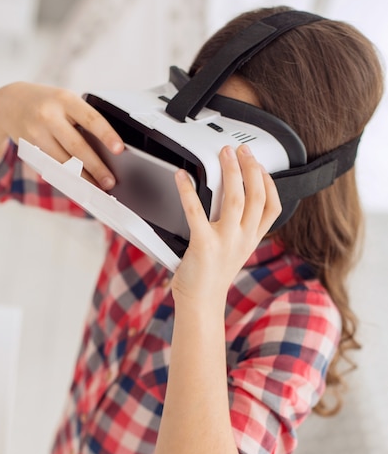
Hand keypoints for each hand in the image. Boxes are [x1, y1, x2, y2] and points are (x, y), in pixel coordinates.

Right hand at [0, 82, 123, 188]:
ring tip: (97, 188)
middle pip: (77, 147)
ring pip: (64, 162)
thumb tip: (107, 152)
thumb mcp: (65, 101)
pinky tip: (78, 186)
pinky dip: (68, 178)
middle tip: (110, 181)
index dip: (106, 135)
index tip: (119, 150)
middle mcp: (49, 116)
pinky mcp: (30, 149)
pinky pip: (53, 168)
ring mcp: (37, 133)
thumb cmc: (47, 104)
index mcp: (65, 100)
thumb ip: (83, 120)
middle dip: (96, 167)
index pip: (91, 119)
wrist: (9, 104)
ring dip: (83, 178)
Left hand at [172, 144, 281, 307]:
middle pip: (256, 196)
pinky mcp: (204, 245)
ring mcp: (225, 242)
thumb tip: (232, 201)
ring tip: (224, 154)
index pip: (272, 206)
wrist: (201, 303)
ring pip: (235, 199)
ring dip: (231, 172)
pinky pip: (196, 212)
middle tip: (240, 150)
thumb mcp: (235, 251)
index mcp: (251, 239)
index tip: (261, 165)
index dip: (270, 182)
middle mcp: (243, 239)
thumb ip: (239, 229)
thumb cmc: (212, 277)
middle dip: (250, 168)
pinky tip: (181, 177)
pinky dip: (188, 191)